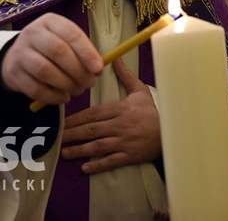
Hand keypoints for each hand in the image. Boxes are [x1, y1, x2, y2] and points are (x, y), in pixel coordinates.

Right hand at [0, 12, 102, 105]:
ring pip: (45, 70)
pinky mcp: (12, 72)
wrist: (17, 56)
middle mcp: (32, 33)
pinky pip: (34, 88)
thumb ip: (82, 52)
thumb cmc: (51, 48)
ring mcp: (20, 52)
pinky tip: (64, 98)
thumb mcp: (65, 41)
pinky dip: (52, 96)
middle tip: (89, 83)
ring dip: (66, 84)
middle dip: (78, 70)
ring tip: (77, 90)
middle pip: (58, 51)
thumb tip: (98, 69)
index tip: (99, 69)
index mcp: (50, 21)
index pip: (71, 33)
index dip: (87, 52)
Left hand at [60, 59, 161, 174]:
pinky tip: (84, 168)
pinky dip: (97, 165)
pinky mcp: (129, 155)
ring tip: (64, 152)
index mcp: (120, 109)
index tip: (61, 122)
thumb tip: (114, 59)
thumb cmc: (152, 111)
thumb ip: (125, 76)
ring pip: (97, 146)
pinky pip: (111, 161)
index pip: (93, 114)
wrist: (171, 130)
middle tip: (56, 138)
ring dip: (79, 150)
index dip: (75, 118)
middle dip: (72, 134)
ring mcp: (124, 142)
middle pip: (91, 130)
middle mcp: (120, 125)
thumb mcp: (140, 91)